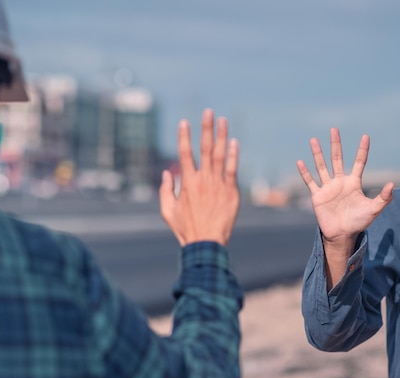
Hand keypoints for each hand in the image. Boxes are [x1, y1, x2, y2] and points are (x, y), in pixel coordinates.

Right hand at [160, 109, 239, 246]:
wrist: (206, 243)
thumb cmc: (185, 229)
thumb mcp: (167, 211)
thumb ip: (165, 190)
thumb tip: (167, 172)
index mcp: (187, 183)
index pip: (184, 153)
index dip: (184, 136)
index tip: (184, 122)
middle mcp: (203, 180)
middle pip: (205, 149)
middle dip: (206, 129)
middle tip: (208, 112)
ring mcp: (219, 185)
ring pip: (221, 156)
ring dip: (222, 136)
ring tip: (223, 120)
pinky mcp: (231, 192)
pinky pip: (233, 170)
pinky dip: (234, 156)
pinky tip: (234, 142)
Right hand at [297, 129, 392, 250]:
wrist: (342, 235)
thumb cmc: (358, 222)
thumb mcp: (374, 210)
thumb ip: (383, 198)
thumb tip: (393, 184)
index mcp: (354, 183)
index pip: (359, 162)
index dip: (362, 150)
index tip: (365, 136)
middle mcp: (340, 182)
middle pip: (337, 159)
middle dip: (336, 144)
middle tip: (334, 129)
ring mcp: (328, 188)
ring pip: (322, 167)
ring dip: (317, 154)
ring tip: (313, 140)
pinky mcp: (317, 196)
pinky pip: (310, 182)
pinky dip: (305, 173)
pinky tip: (300, 162)